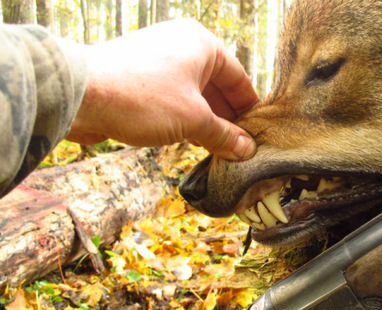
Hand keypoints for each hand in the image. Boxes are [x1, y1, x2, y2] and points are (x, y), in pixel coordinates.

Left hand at [67, 19, 258, 159]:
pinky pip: (174, 101)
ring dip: (207, 124)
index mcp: (202, 45)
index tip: (258, 134)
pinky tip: (193, 143)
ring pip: (194, 97)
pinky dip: (186, 121)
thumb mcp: (193, 120)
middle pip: (217, 88)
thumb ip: (224, 136)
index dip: (249, 109)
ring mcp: (160, 63)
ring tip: (220, 152)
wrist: (81, 94)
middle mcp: (182, 48)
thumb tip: (247, 150)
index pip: (238, 78)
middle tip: (241, 149)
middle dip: (228, 120)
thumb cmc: (142, 97)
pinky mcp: (141, 80)